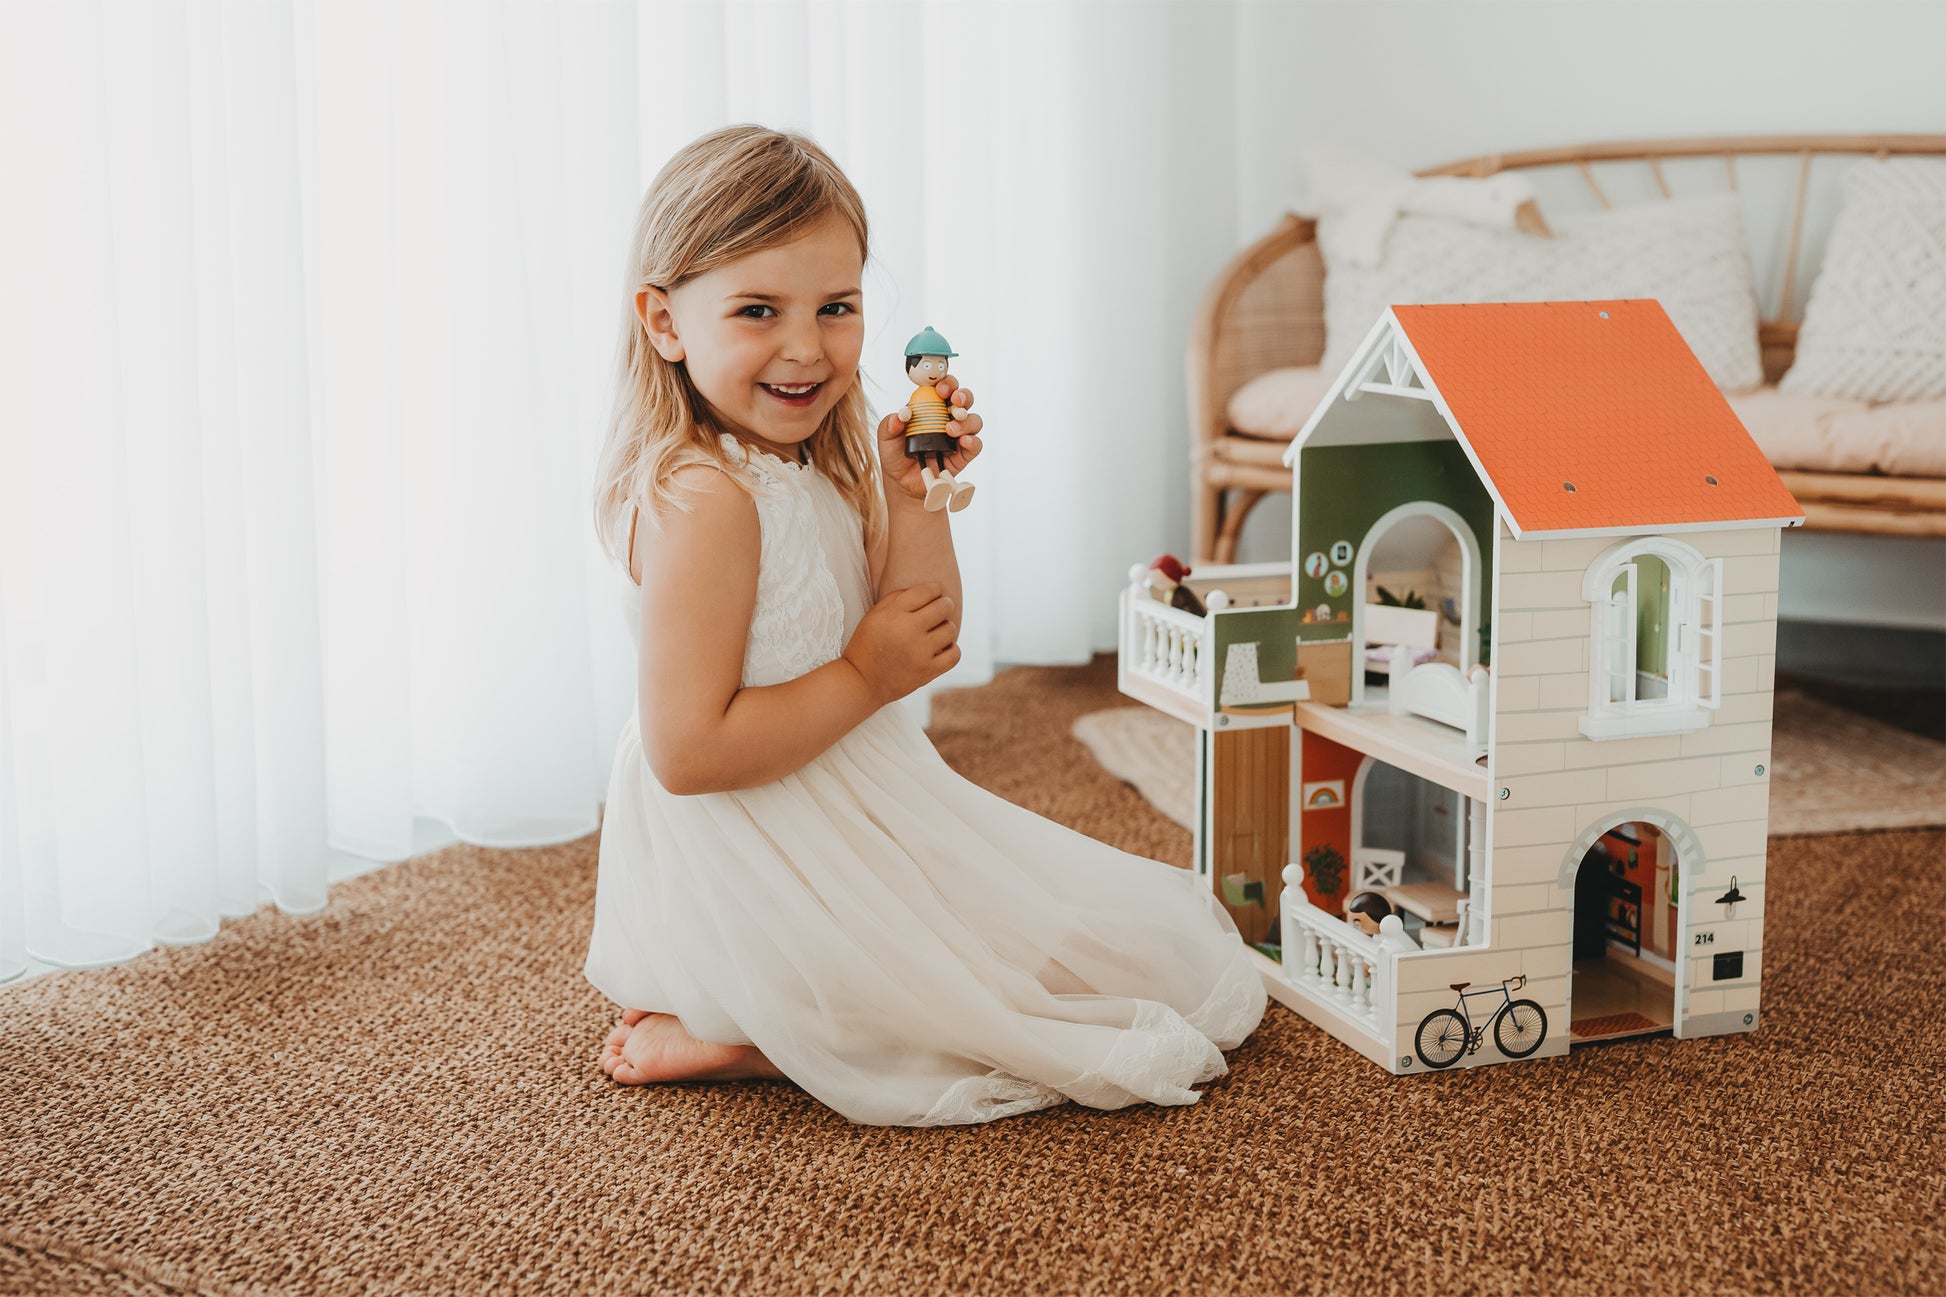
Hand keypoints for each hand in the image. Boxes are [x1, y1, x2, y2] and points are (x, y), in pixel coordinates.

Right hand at [841, 581, 960, 703]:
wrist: (860, 681)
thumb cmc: (867, 644)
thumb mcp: (874, 615)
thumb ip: (897, 598)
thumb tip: (927, 590)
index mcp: (893, 614)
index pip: (926, 591)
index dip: (935, 589)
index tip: (935, 593)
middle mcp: (907, 630)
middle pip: (943, 607)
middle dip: (945, 604)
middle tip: (942, 608)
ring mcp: (919, 652)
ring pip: (950, 629)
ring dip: (946, 628)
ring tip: (938, 630)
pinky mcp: (927, 671)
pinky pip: (954, 654)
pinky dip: (951, 649)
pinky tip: (942, 648)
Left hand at [877, 375, 984, 505]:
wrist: (903, 484)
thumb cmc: (896, 456)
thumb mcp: (886, 438)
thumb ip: (890, 424)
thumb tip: (902, 413)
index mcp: (930, 408)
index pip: (943, 388)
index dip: (946, 383)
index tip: (940, 389)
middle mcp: (947, 418)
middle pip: (964, 399)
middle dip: (962, 395)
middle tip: (953, 400)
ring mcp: (958, 436)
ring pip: (973, 420)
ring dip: (965, 420)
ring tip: (950, 429)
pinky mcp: (964, 454)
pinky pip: (976, 444)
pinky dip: (972, 441)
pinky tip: (963, 441)